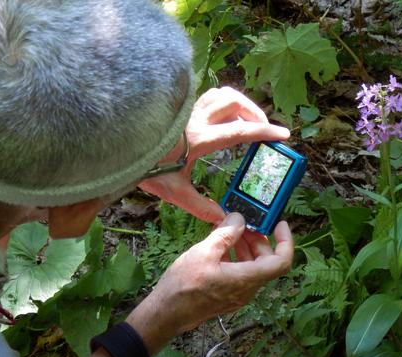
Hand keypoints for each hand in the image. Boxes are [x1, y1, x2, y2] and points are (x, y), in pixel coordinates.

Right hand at [125, 213, 293, 354]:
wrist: (166, 314)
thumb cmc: (183, 286)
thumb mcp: (204, 252)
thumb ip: (226, 234)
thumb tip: (240, 218)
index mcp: (246, 279)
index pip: (281, 262)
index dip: (285, 241)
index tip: (279, 223)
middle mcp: (247, 289)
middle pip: (265, 260)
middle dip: (257, 238)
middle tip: (242, 222)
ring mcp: (237, 294)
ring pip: (252, 265)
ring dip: (244, 245)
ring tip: (227, 229)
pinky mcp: (227, 294)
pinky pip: (240, 272)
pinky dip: (235, 255)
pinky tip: (219, 244)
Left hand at [139, 87, 289, 223]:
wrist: (117, 146)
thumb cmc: (144, 168)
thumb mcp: (174, 192)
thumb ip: (201, 206)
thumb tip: (223, 218)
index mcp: (200, 139)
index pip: (240, 131)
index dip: (265, 133)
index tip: (284, 134)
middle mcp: (196, 119)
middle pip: (235, 103)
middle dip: (255, 113)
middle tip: (263, 130)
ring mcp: (189, 110)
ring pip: (223, 94)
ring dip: (241, 104)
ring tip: (248, 121)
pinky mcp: (182, 108)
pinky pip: (210, 96)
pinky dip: (224, 102)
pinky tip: (224, 117)